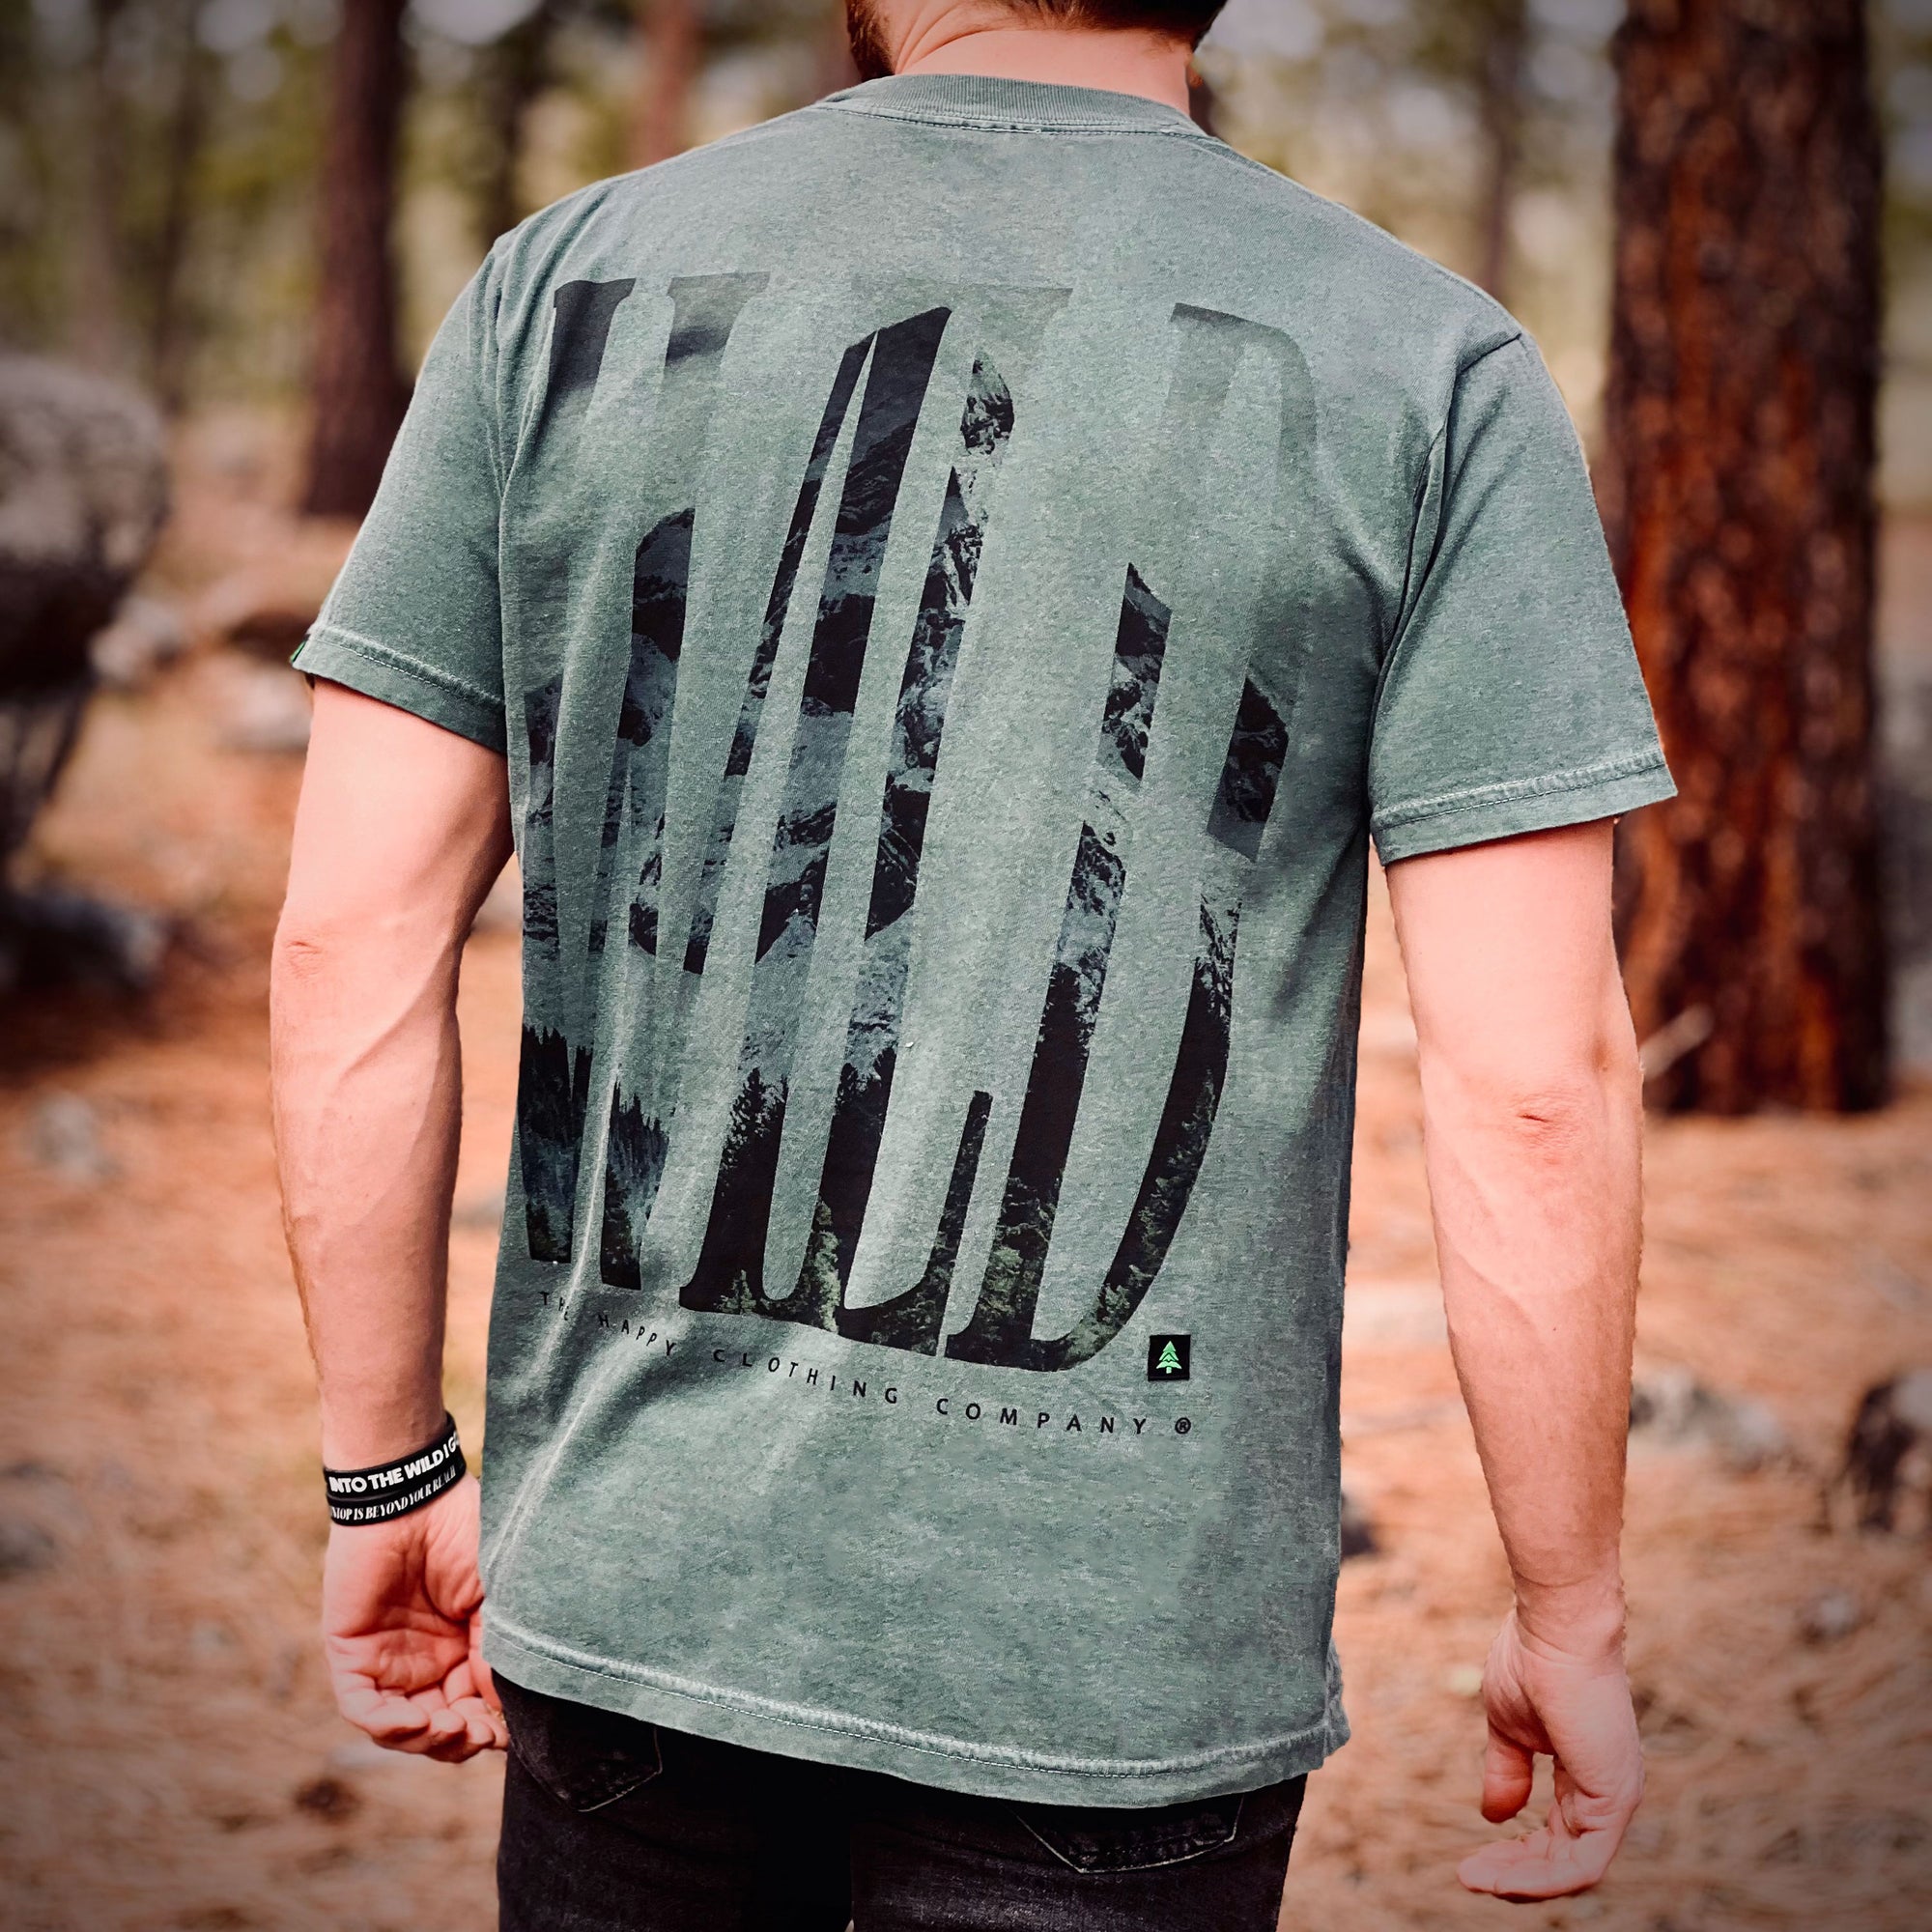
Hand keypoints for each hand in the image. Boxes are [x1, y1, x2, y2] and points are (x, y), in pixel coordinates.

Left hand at [321, 1473, 504, 1759]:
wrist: (415, 1496)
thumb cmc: (463, 1533)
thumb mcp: (493, 1597)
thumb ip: (494, 1652)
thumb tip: (504, 1712)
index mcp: (460, 1649)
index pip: (473, 1708)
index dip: (490, 1728)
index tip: (509, 1732)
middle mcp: (423, 1662)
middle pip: (438, 1728)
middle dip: (461, 1741)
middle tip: (481, 1735)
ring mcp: (386, 1661)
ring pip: (400, 1729)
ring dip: (428, 1741)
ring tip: (451, 1728)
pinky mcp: (351, 1654)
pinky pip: (363, 1707)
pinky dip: (389, 1725)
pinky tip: (419, 1721)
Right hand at [1456, 1606, 1643, 1898]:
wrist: (1553, 1627)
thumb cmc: (1531, 1662)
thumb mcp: (1508, 1729)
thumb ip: (1507, 1773)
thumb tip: (1494, 1817)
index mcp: (1587, 1774)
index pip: (1558, 1835)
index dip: (1517, 1856)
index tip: (1472, 1861)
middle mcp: (1608, 1791)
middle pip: (1565, 1859)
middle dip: (1515, 1874)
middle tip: (1469, 1876)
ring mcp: (1615, 1795)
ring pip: (1573, 1869)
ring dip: (1522, 1881)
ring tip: (1475, 1878)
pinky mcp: (1614, 1797)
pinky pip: (1582, 1862)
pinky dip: (1540, 1876)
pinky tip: (1501, 1873)